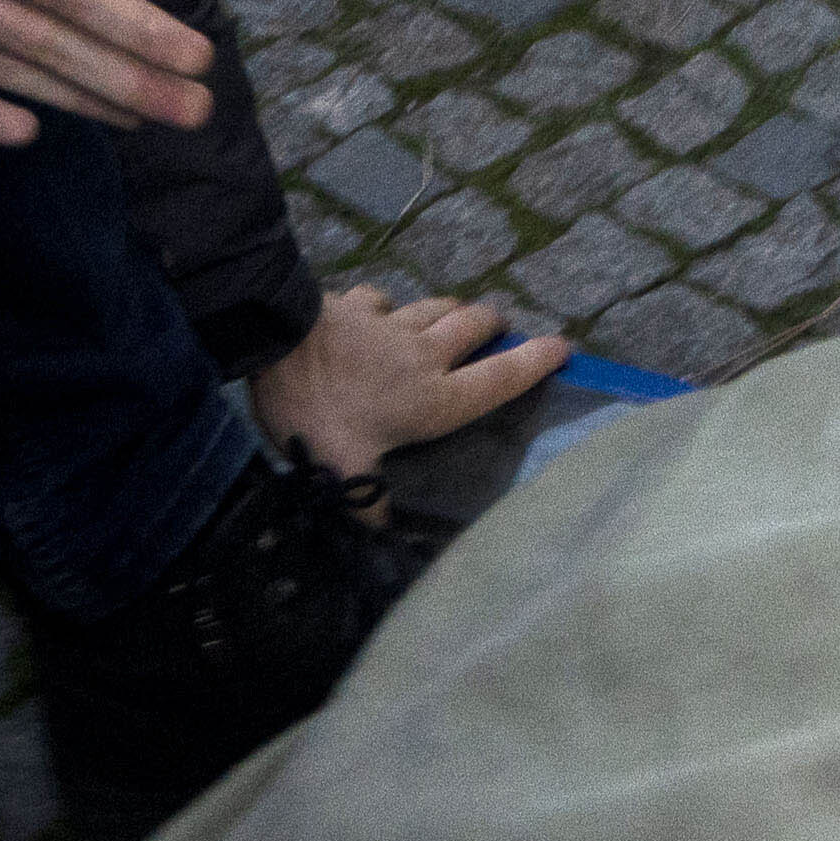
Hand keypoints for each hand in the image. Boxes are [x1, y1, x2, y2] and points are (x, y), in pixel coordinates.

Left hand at [246, 279, 571, 482]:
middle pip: (473, 329)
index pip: (498, 380)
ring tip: (458, 312)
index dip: (535, 364)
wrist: (275, 342)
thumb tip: (381, 539)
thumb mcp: (343, 471)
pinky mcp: (357, 305)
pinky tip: (380, 311)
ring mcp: (390, 325)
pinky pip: (382, 301)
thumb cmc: (318, 411)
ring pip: (434, 307)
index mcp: (433, 399)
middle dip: (495, 326)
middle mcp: (423, 356)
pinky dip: (387, 306)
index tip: (564, 348)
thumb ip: (366, 506)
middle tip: (502, 328)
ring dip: (451, 309)